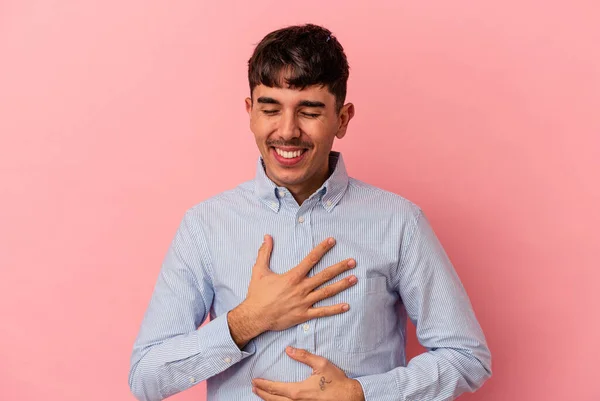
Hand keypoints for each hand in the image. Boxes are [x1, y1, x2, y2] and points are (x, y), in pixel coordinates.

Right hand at [228, 235, 356, 346]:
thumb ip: (264, 252)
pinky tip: (346, 305)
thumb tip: (267, 236)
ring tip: (354, 279)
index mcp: (292, 277)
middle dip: (340, 267)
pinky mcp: (304, 315)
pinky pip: (322, 312)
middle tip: (353, 262)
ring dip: (341, 285)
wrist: (255, 316)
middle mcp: (301, 288)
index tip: (332, 241)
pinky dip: (335, 309)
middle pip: (324, 275)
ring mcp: (304, 302)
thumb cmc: (257, 294)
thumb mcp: (259, 271)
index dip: (322, 249)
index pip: (311, 259)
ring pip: (327, 292)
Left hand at [252, 347, 364, 400]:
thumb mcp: (321, 364)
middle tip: (254, 387)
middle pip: (273, 400)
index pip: (275, 388)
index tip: (255, 381)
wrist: (350, 397)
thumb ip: (303, 356)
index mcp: (298, 391)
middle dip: (262, 393)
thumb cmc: (336, 381)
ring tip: (261, 394)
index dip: (263, 385)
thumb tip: (288, 350)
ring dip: (268, 400)